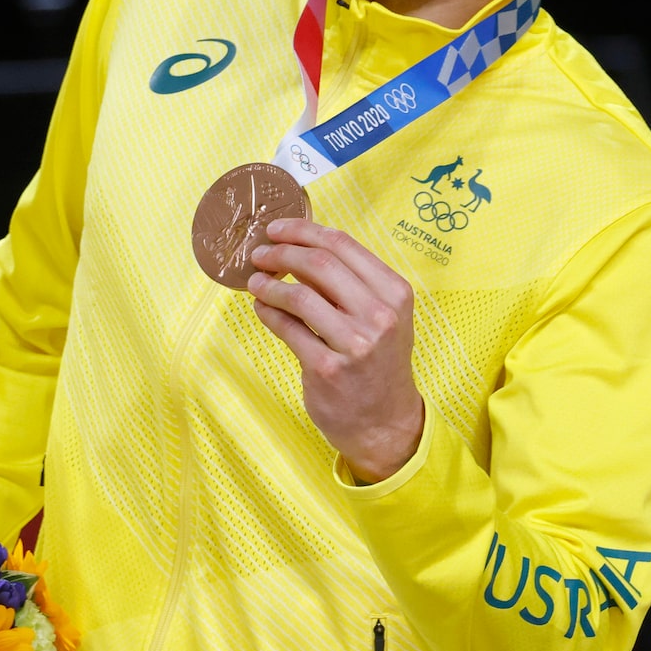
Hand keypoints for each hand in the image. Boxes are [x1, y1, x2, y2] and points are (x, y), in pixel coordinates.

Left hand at [247, 218, 425, 482]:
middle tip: (258, 254)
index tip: (276, 229)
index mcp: (394, 293)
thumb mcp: (379, 316)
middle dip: (280, 253)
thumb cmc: (378, 361)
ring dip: (268, 284)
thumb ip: (346, 283)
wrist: (385, 421)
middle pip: (318, 264)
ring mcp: (355, 343)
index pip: (343, 245)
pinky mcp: (327, 368)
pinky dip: (267, 312)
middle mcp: (380, 315)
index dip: (302, 230)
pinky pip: (286, 328)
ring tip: (255, 283)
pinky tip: (261, 308)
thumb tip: (296, 248)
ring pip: (299, 295)